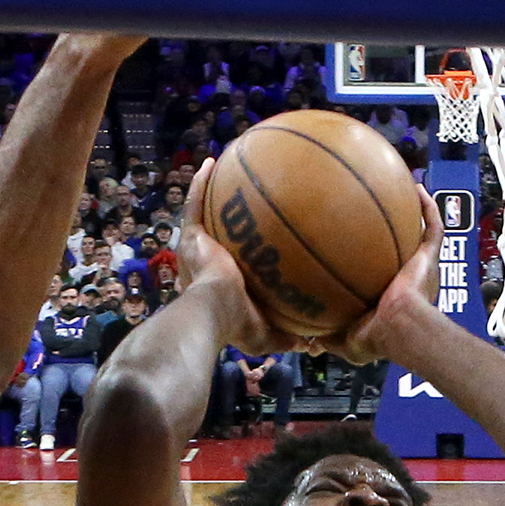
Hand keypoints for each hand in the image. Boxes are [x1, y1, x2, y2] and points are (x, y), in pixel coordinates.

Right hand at [175, 163, 284, 350]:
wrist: (214, 313)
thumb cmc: (238, 325)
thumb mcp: (269, 335)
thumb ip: (289, 335)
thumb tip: (312, 343)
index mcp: (221, 284)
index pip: (233, 264)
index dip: (243, 253)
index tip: (258, 240)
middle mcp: (206, 263)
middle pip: (217, 234)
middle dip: (226, 219)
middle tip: (242, 202)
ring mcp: (197, 248)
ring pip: (203, 214)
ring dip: (211, 193)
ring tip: (223, 171)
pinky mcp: (192, 237)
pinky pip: (195, 203)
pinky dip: (200, 184)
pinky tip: (211, 163)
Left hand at [329, 189, 441, 361]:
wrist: (399, 328)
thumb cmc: (376, 338)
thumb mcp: (344, 341)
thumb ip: (327, 337)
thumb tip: (307, 341)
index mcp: (390, 296)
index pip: (379, 273)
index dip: (371, 260)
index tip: (354, 243)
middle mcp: (406, 278)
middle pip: (401, 248)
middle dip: (393, 231)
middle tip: (375, 210)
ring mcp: (420, 266)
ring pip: (420, 234)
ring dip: (414, 213)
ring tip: (401, 189)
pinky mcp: (431, 258)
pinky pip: (434, 227)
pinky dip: (429, 208)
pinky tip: (417, 188)